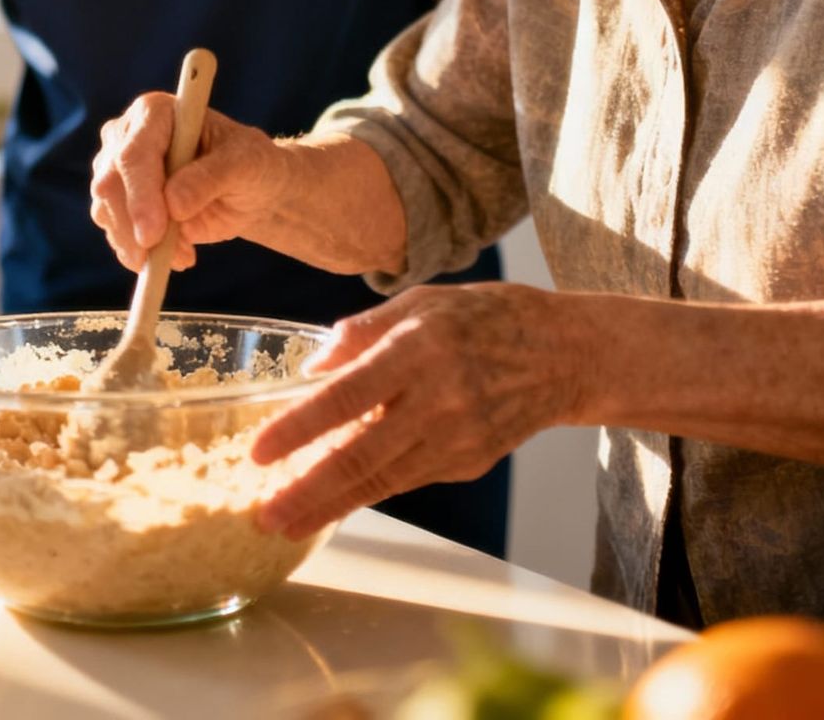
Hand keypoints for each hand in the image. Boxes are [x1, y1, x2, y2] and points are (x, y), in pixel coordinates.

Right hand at [89, 94, 287, 271]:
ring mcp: (118, 170)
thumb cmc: (249, 164)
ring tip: (185, 253)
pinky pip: (116, 232)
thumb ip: (211, 177)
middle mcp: (128, 136)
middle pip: (110, 184)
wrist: (250, 190)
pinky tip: (174, 256)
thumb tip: (173, 203)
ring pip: (107, 211)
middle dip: (133, 227)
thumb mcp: (245, 164)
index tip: (152, 234)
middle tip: (165, 258)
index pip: (134, 153)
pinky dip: (140, 253)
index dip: (140, 195)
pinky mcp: (120, 203)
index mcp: (156, 112)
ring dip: (140, 244)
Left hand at [251, 283, 580, 539]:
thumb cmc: (482, 316)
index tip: (261, 451)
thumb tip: (312, 368)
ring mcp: (457, 439)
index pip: (346, 396)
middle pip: (361, 456)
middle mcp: (437, 401)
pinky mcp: (469, 462)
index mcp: (418, 350)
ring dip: (331, 506)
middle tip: (265, 515)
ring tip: (288, 522)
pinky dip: (368, 492)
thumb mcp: (420, 301)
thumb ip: (361, 332)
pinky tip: (334, 500)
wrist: (562, 353)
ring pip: (383, 481)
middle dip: (309, 491)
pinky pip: (407, 479)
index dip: (300, 428)